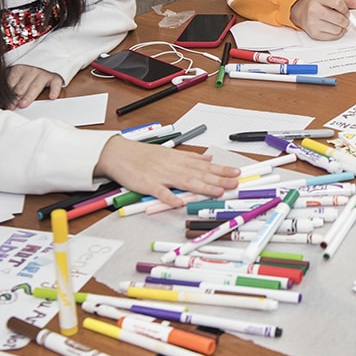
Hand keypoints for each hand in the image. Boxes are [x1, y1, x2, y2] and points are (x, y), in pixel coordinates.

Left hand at [6, 64, 63, 108]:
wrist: (38, 77)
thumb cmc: (25, 83)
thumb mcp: (15, 83)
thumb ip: (10, 91)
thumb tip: (3, 103)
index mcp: (18, 70)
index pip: (11, 82)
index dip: (8, 94)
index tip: (6, 104)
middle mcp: (31, 70)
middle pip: (22, 85)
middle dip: (16, 96)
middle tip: (12, 106)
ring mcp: (43, 74)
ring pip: (35, 85)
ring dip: (29, 96)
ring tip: (23, 104)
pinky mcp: (54, 78)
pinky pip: (55, 83)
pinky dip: (54, 89)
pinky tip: (52, 97)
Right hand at [95, 135, 240, 207]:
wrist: (119, 153)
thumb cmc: (144, 154)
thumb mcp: (169, 152)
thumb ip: (189, 157)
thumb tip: (208, 159)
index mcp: (178, 160)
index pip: (204, 166)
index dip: (221, 170)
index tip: (236, 173)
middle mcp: (173, 166)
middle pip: (199, 173)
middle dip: (218, 179)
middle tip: (234, 183)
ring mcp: (160, 175)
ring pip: (185, 181)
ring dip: (202, 186)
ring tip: (218, 191)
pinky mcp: (146, 184)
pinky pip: (159, 192)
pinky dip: (169, 197)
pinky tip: (180, 203)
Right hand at [289, 0, 355, 39]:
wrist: (302, 11)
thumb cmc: (319, 4)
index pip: (338, 3)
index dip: (346, 9)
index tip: (346, 11)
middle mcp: (314, 10)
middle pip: (339, 19)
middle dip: (346, 20)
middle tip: (344, 19)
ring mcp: (313, 23)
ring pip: (338, 29)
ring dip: (342, 27)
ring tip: (338, 23)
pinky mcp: (314, 34)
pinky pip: (333, 36)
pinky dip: (338, 33)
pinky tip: (334, 28)